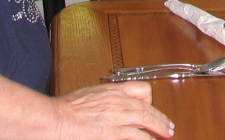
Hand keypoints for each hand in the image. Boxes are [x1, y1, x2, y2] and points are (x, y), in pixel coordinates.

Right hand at [57, 81, 173, 138]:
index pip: (141, 90)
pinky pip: (136, 136)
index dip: (149, 100)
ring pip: (146, 120)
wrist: (56, 118)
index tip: (152, 108)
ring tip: (166, 134)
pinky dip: (145, 139)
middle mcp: (118, 101)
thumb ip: (105, 99)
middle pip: (147, 107)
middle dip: (160, 118)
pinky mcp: (113, 133)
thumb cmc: (67, 109)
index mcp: (112, 90)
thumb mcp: (90, 95)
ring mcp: (116, 117)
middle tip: (169, 126)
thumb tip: (112, 107)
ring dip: (159, 128)